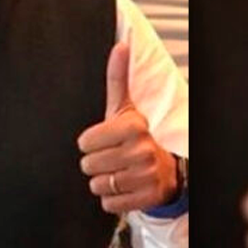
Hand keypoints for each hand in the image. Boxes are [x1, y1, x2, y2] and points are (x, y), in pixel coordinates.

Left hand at [77, 43, 178, 213]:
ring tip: (117, 171)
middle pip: (88, 165)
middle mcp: (142, 151)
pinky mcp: (147, 199)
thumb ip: (117, 77)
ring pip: (97, 185)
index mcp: (133, 126)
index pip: (84, 143)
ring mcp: (146, 176)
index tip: (103, 140)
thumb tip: (120, 44)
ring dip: (102, 181)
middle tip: (111, 157)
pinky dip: (111, 198)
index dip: (89, 143)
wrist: (163, 168)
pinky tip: (123, 187)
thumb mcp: (123, 107)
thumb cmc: (134, 135)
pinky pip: (108, 203)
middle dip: (94, 163)